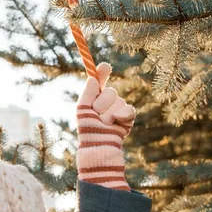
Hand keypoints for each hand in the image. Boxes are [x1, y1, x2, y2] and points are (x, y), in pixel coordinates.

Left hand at [75, 62, 135, 190]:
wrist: (100, 145)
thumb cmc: (88, 130)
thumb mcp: (83, 111)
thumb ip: (88, 94)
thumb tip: (92, 78)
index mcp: (95, 98)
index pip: (100, 81)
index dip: (102, 72)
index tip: (104, 66)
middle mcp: (108, 101)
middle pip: (110, 92)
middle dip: (101, 104)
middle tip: (97, 115)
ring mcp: (119, 108)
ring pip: (118, 101)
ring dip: (109, 114)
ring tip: (105, 124)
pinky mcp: (128, 117)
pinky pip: (128, 109)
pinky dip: (122, 115)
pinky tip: (117, 123)